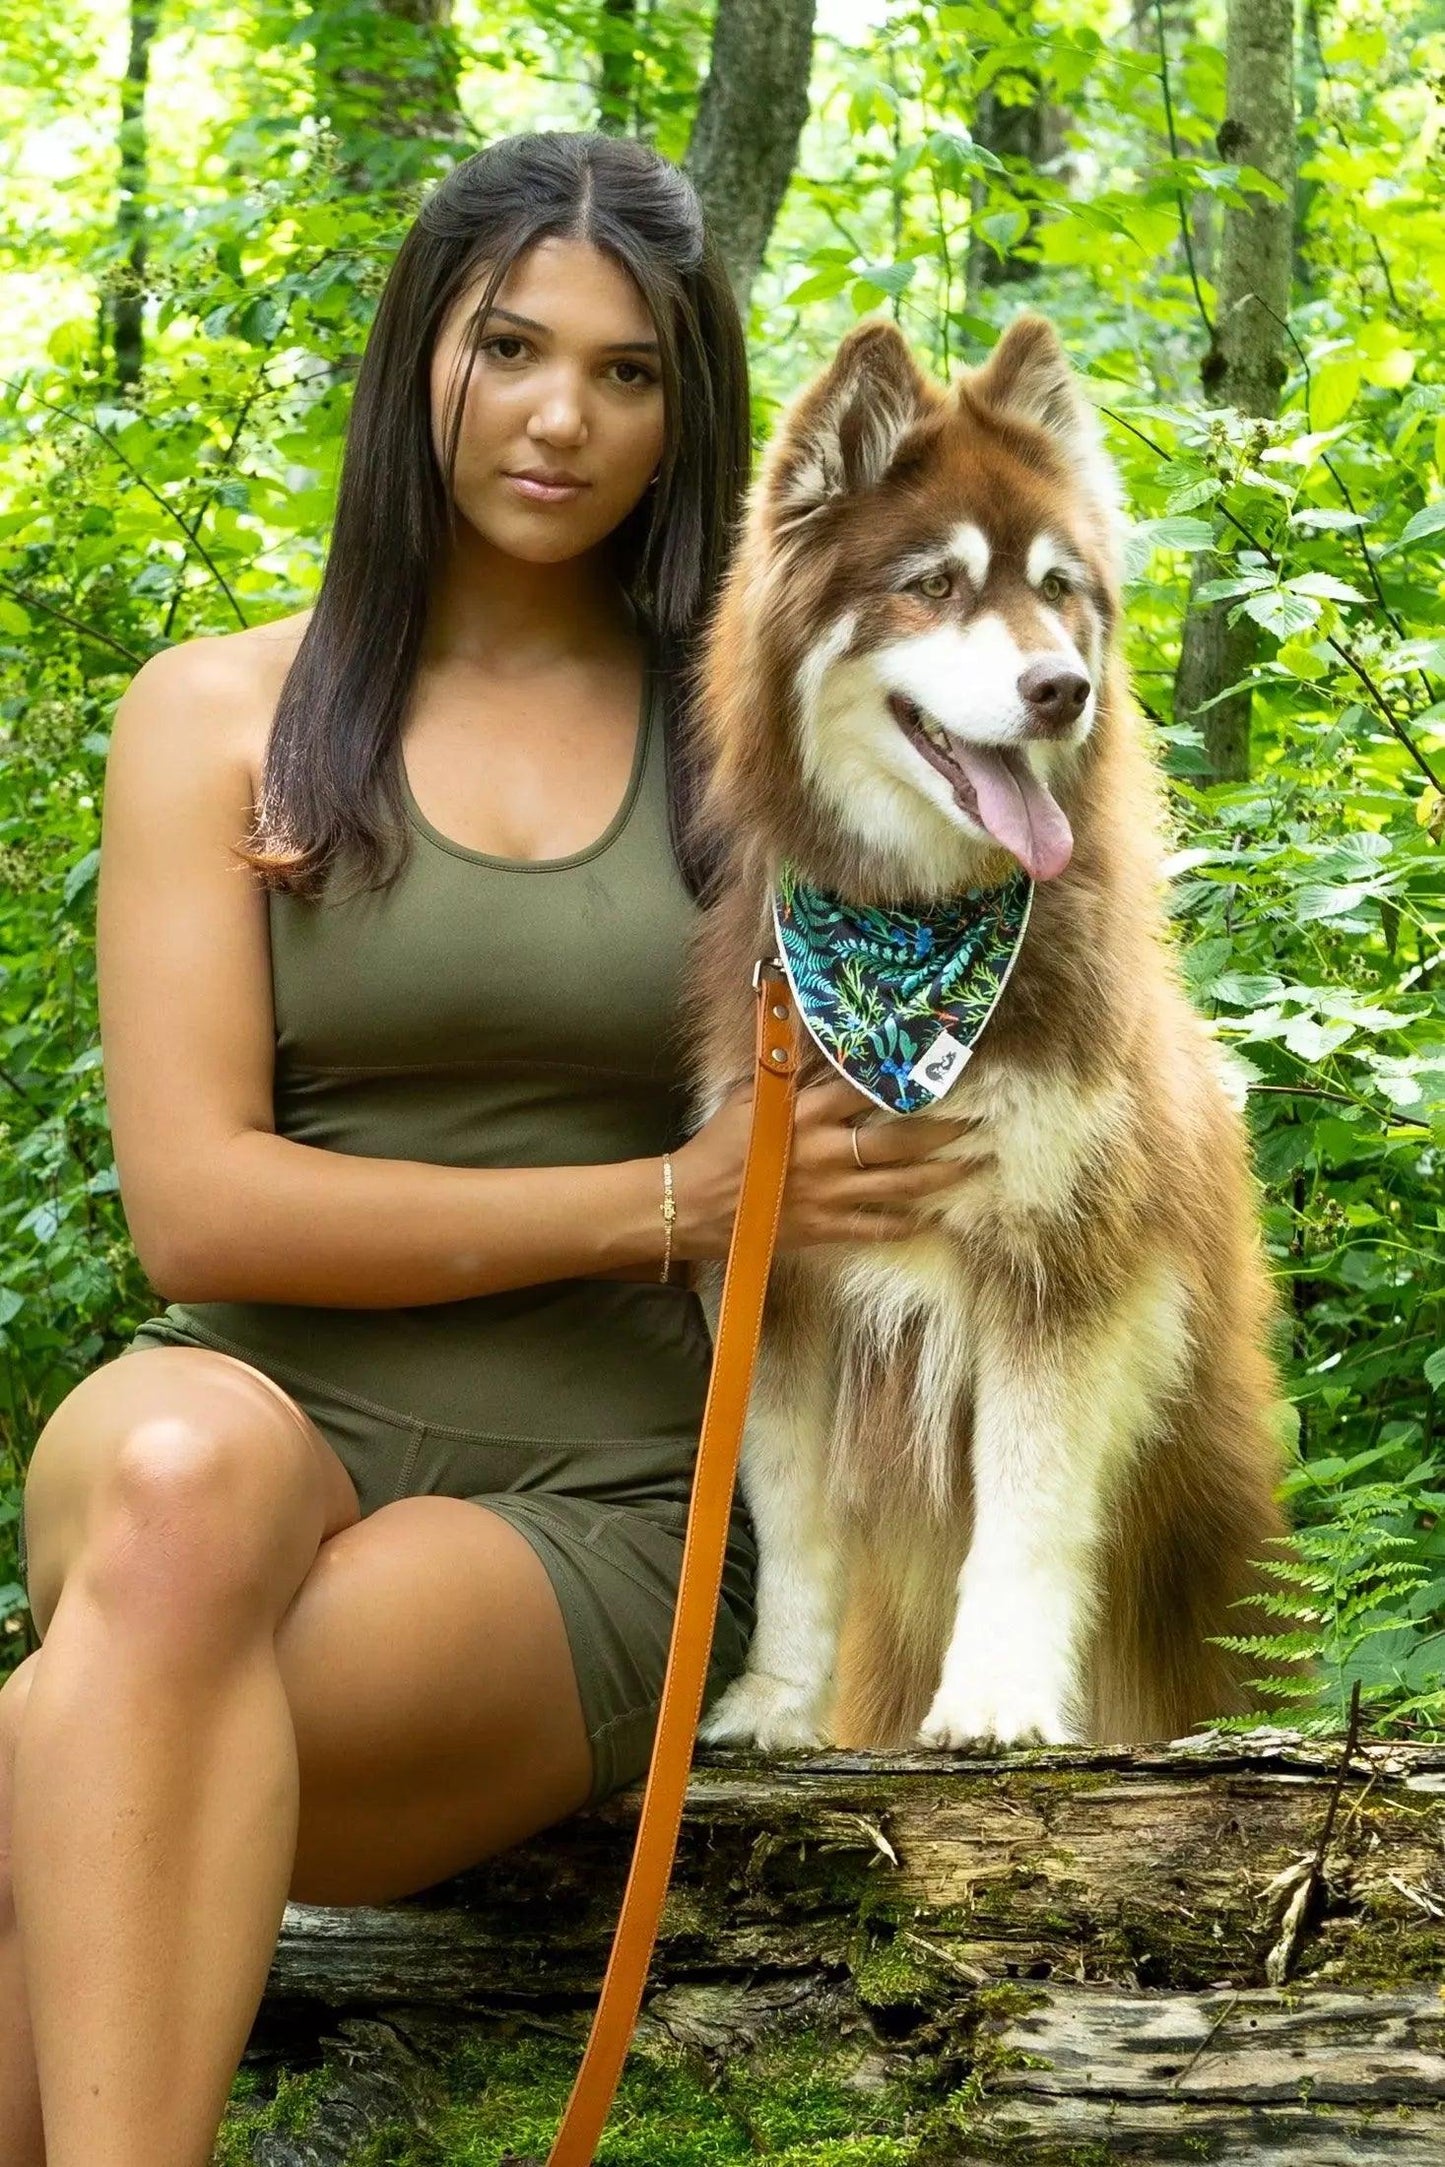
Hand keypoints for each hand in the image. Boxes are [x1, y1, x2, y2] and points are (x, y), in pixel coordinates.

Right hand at [670, 1073, 991, 1261]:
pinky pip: (876, 1227)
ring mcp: (829, 1193)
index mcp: (806, 1112)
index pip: (867, 1088)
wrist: (690, 1206)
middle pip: (900, 1138)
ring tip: (974, 1166)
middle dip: (944, 1131)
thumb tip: (814, 1046)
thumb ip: (787, 1077)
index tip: (941, 1067)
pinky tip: (932, 1219)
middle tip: (979, 1124)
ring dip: (942, 1176)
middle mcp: (826, 1151)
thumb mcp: (748, 1099)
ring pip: (901, 1185)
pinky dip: (906, 1224)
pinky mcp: (825, 1228)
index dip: (906, 1077)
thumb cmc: (716, 1147)